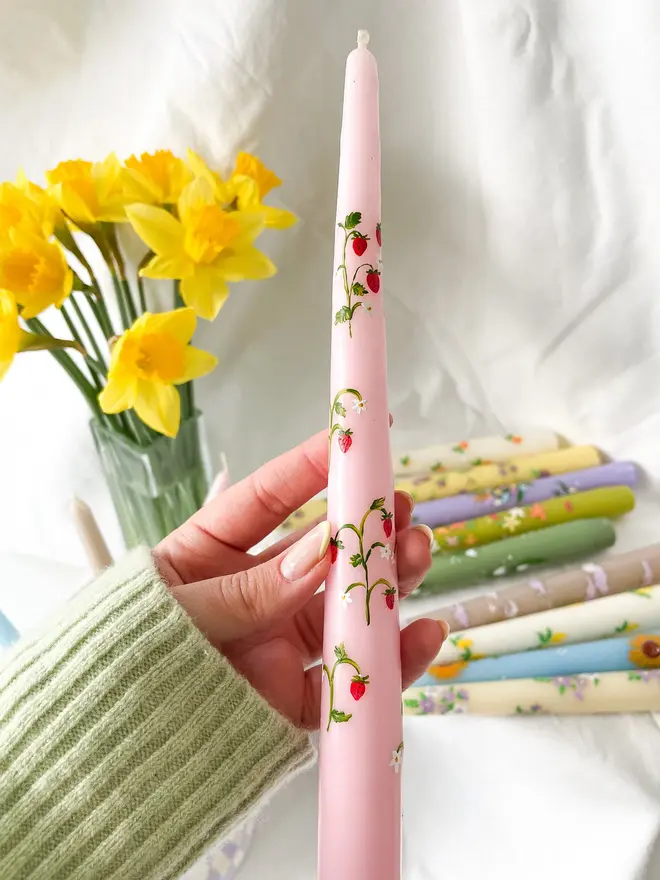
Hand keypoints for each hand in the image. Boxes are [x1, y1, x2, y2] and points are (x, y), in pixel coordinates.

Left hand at [154, 430, 446, 728]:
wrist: (119, 751)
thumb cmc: (129, 662)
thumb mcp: (176, 613)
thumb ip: (247, 591)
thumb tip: (321, 553)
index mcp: (213, 555)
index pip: (268, 499)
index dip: (311, 465)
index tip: (355, 437)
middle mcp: (257, 593)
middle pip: (323, 551)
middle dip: (367, 526)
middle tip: (401, 507)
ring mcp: (280, 644)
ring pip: (348, 605)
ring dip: (390, 578)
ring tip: (418, 552)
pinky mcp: (298, 696)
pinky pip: (353, 677)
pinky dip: (394, 660)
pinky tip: (423, 633)